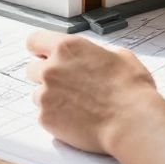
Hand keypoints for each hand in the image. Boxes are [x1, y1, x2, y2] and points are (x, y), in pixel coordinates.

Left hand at [26, 31, 161, 153]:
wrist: (132, 122)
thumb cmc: (130, 89)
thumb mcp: (119, 55)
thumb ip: (96, 52)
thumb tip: (93, 56)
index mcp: (67, 48)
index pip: (34, 41)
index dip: (40, 49)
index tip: (43, 55)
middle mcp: (51, 69)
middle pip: (32, 69)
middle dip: (46, 75)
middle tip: (67, 85)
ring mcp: (46, 95)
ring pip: (38, 94)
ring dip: (51, 98)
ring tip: (77, 105)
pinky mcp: (46, 118)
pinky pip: (44, 115)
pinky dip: (57, 117)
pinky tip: (77, 119)